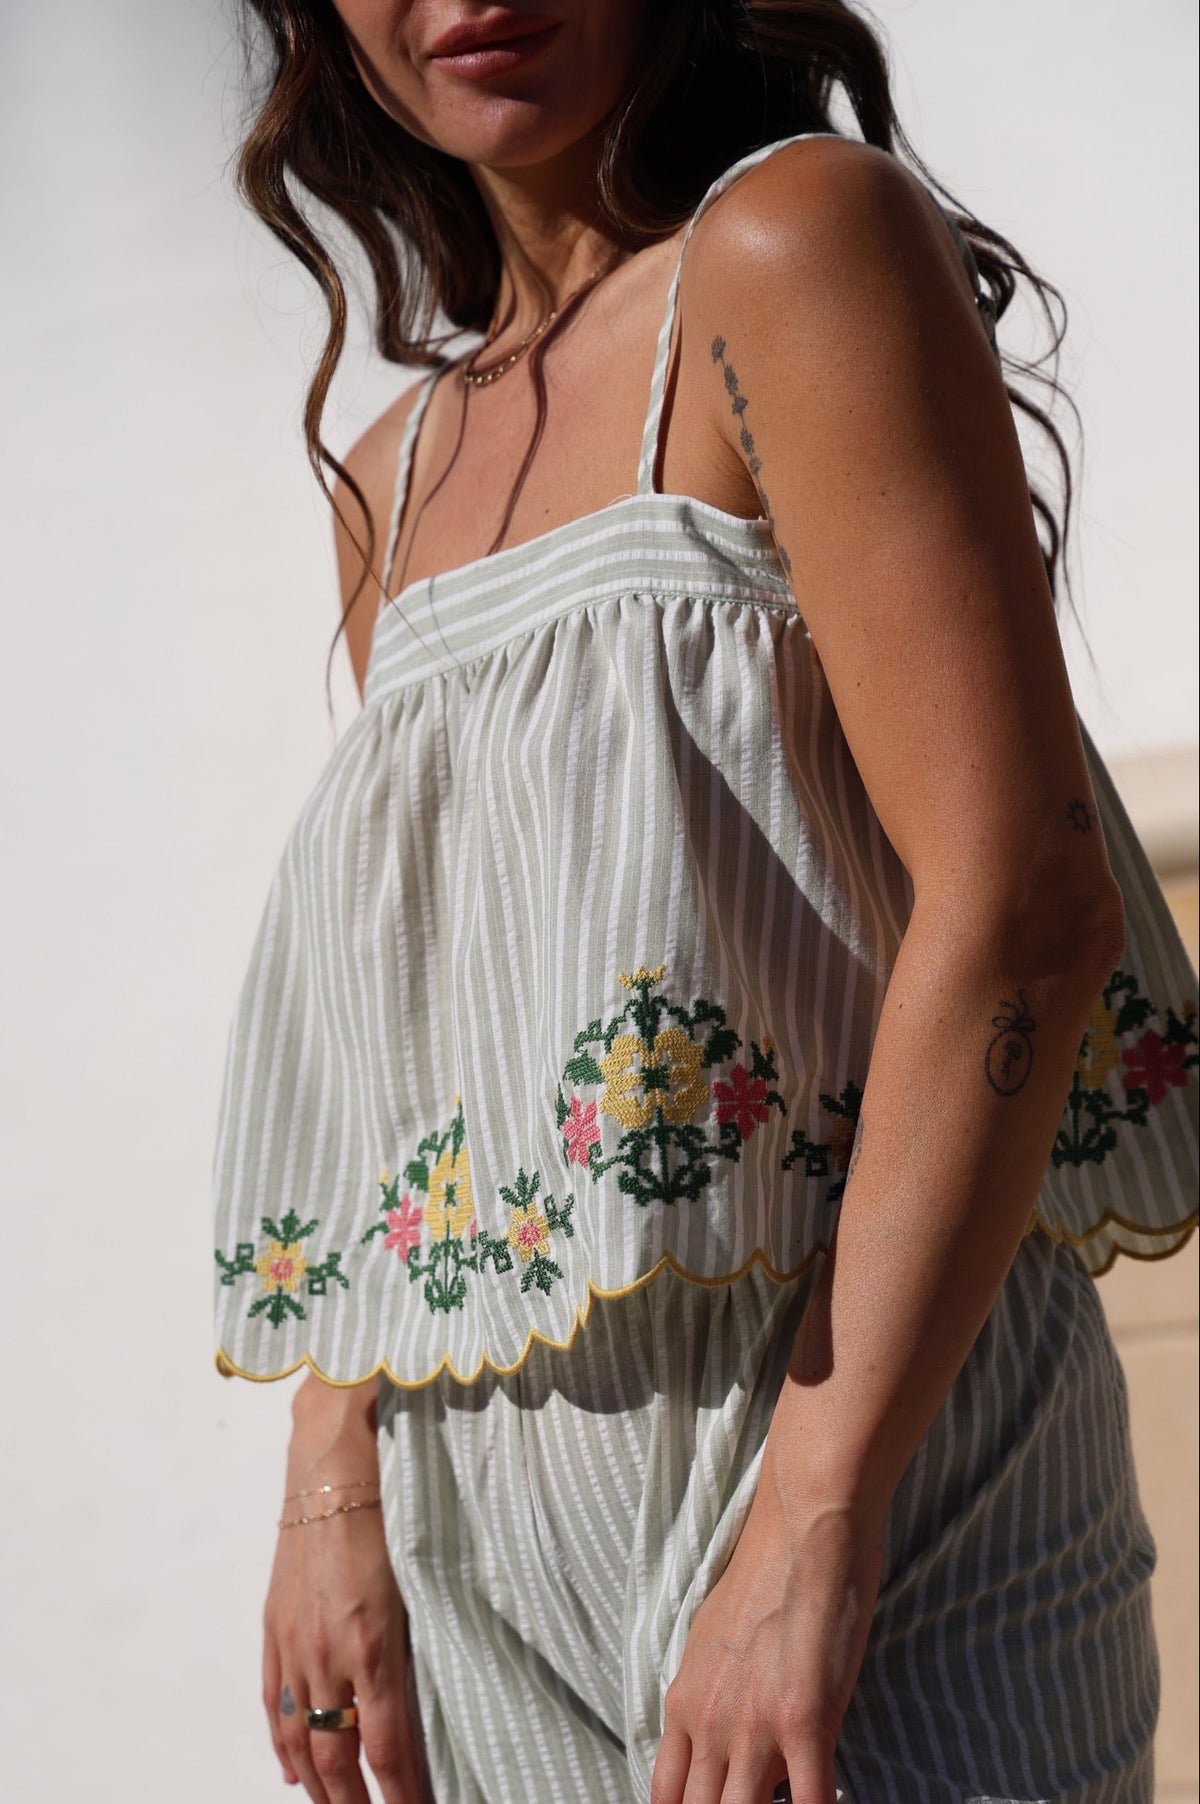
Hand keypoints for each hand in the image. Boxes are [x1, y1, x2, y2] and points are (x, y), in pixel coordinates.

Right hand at [263, 1380, 425, 1802]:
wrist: (333, 1470)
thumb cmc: (390, 1517)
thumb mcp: (419, 1585)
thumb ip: (418, 1647)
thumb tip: (422, 1706)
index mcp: (372, 1646)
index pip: (385, 1748)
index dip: (401, 1794)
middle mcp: (327, 1656)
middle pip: (335, 1758)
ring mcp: (295, 1645)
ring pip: (299, 1740)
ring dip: (318, 1786)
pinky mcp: (274, 1629)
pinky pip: (272, 1703)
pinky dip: (282, 1743)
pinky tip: (293, 1768)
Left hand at [651, 1449, 882, 1803]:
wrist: (802, 1529)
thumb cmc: (765, 1574)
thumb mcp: (711, 1637)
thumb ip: (708, 1694)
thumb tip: (718, 1736)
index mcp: (684, 1704)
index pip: (665, 1797)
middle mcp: (710, 1724)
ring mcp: (755, 1727)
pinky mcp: (805, 1720)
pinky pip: (811, 1803)